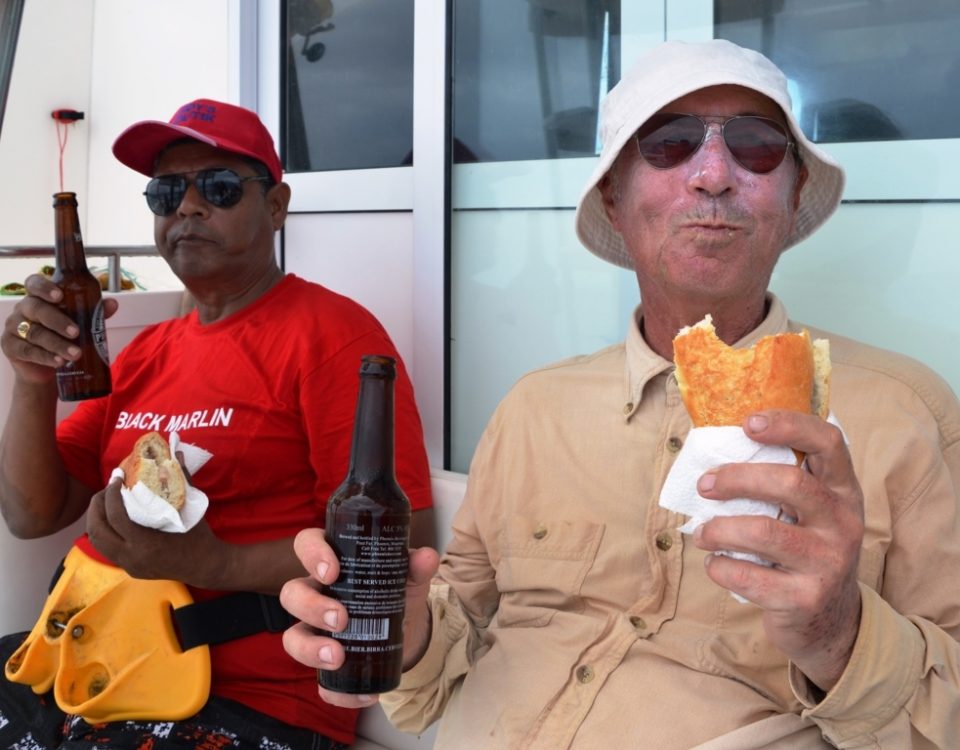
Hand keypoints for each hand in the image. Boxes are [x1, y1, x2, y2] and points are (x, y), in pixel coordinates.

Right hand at [1, 274, 118, 383]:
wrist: (47, 366)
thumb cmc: (62, 336)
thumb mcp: (79, 322)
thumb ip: (93, 312)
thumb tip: (112, 303)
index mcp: (38, 297)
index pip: (34, 284)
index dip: (44, 287)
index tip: (59, 295)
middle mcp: (23, 309)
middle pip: (36, 309)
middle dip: (58, 321)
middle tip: (76, 332)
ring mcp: (13, 328)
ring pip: (34, 333)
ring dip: (57, 344)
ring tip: (75, 353)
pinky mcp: (10, 347)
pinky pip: (28, 351)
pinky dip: (46, 357)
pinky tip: (59, 362)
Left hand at [86, 477, 226, 585]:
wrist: (205, 566)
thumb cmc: (199, 536)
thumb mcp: (190, 507)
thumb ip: (180, 478)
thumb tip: (175, 452)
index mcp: (145, 543)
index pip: (115, 517)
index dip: (111, 494)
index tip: (117, 478)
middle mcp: (132, 557)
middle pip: (97, 530)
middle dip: (97, 506)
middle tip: (106, 489)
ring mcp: (129, 565)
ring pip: (97, 541)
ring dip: (96, 519)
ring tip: (106, 503)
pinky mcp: (129, 569)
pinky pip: (107, 548)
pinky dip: (105, 531)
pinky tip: (114, 518)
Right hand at [280, 527, 439, 707]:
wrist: (407, 626)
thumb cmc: (395, 589)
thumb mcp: (409, 575)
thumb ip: (417, 566)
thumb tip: (426, 557)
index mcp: (331, 561)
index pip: (306, 544)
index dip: (312, 554)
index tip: (332, 571)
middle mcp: (316, 593)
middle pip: (292, 594)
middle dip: (311, 607)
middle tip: (340, 619)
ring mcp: (315, 629)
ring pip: (292, 637)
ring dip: (310, 649)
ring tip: (338, 657)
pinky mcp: (326, 662)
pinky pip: (319, 681)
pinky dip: (336, 690)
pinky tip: (361, 693)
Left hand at [692, 409, 864, 690]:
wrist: (830, 623)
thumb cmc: (805, 550)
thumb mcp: (810, 514)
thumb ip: (782, 481)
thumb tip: (715, 446)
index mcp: (843, 492)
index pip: (829, 443)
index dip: (789, 425)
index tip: (748, 422)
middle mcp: (844, 523)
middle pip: (790, 483)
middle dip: (737, 478)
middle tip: (704, 484)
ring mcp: (828, 563)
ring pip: (763, 532)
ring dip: (718, 529)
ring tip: (701, 533)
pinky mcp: (805, 599)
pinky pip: (748, 576)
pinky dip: (719, 568)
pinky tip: (715, 565)